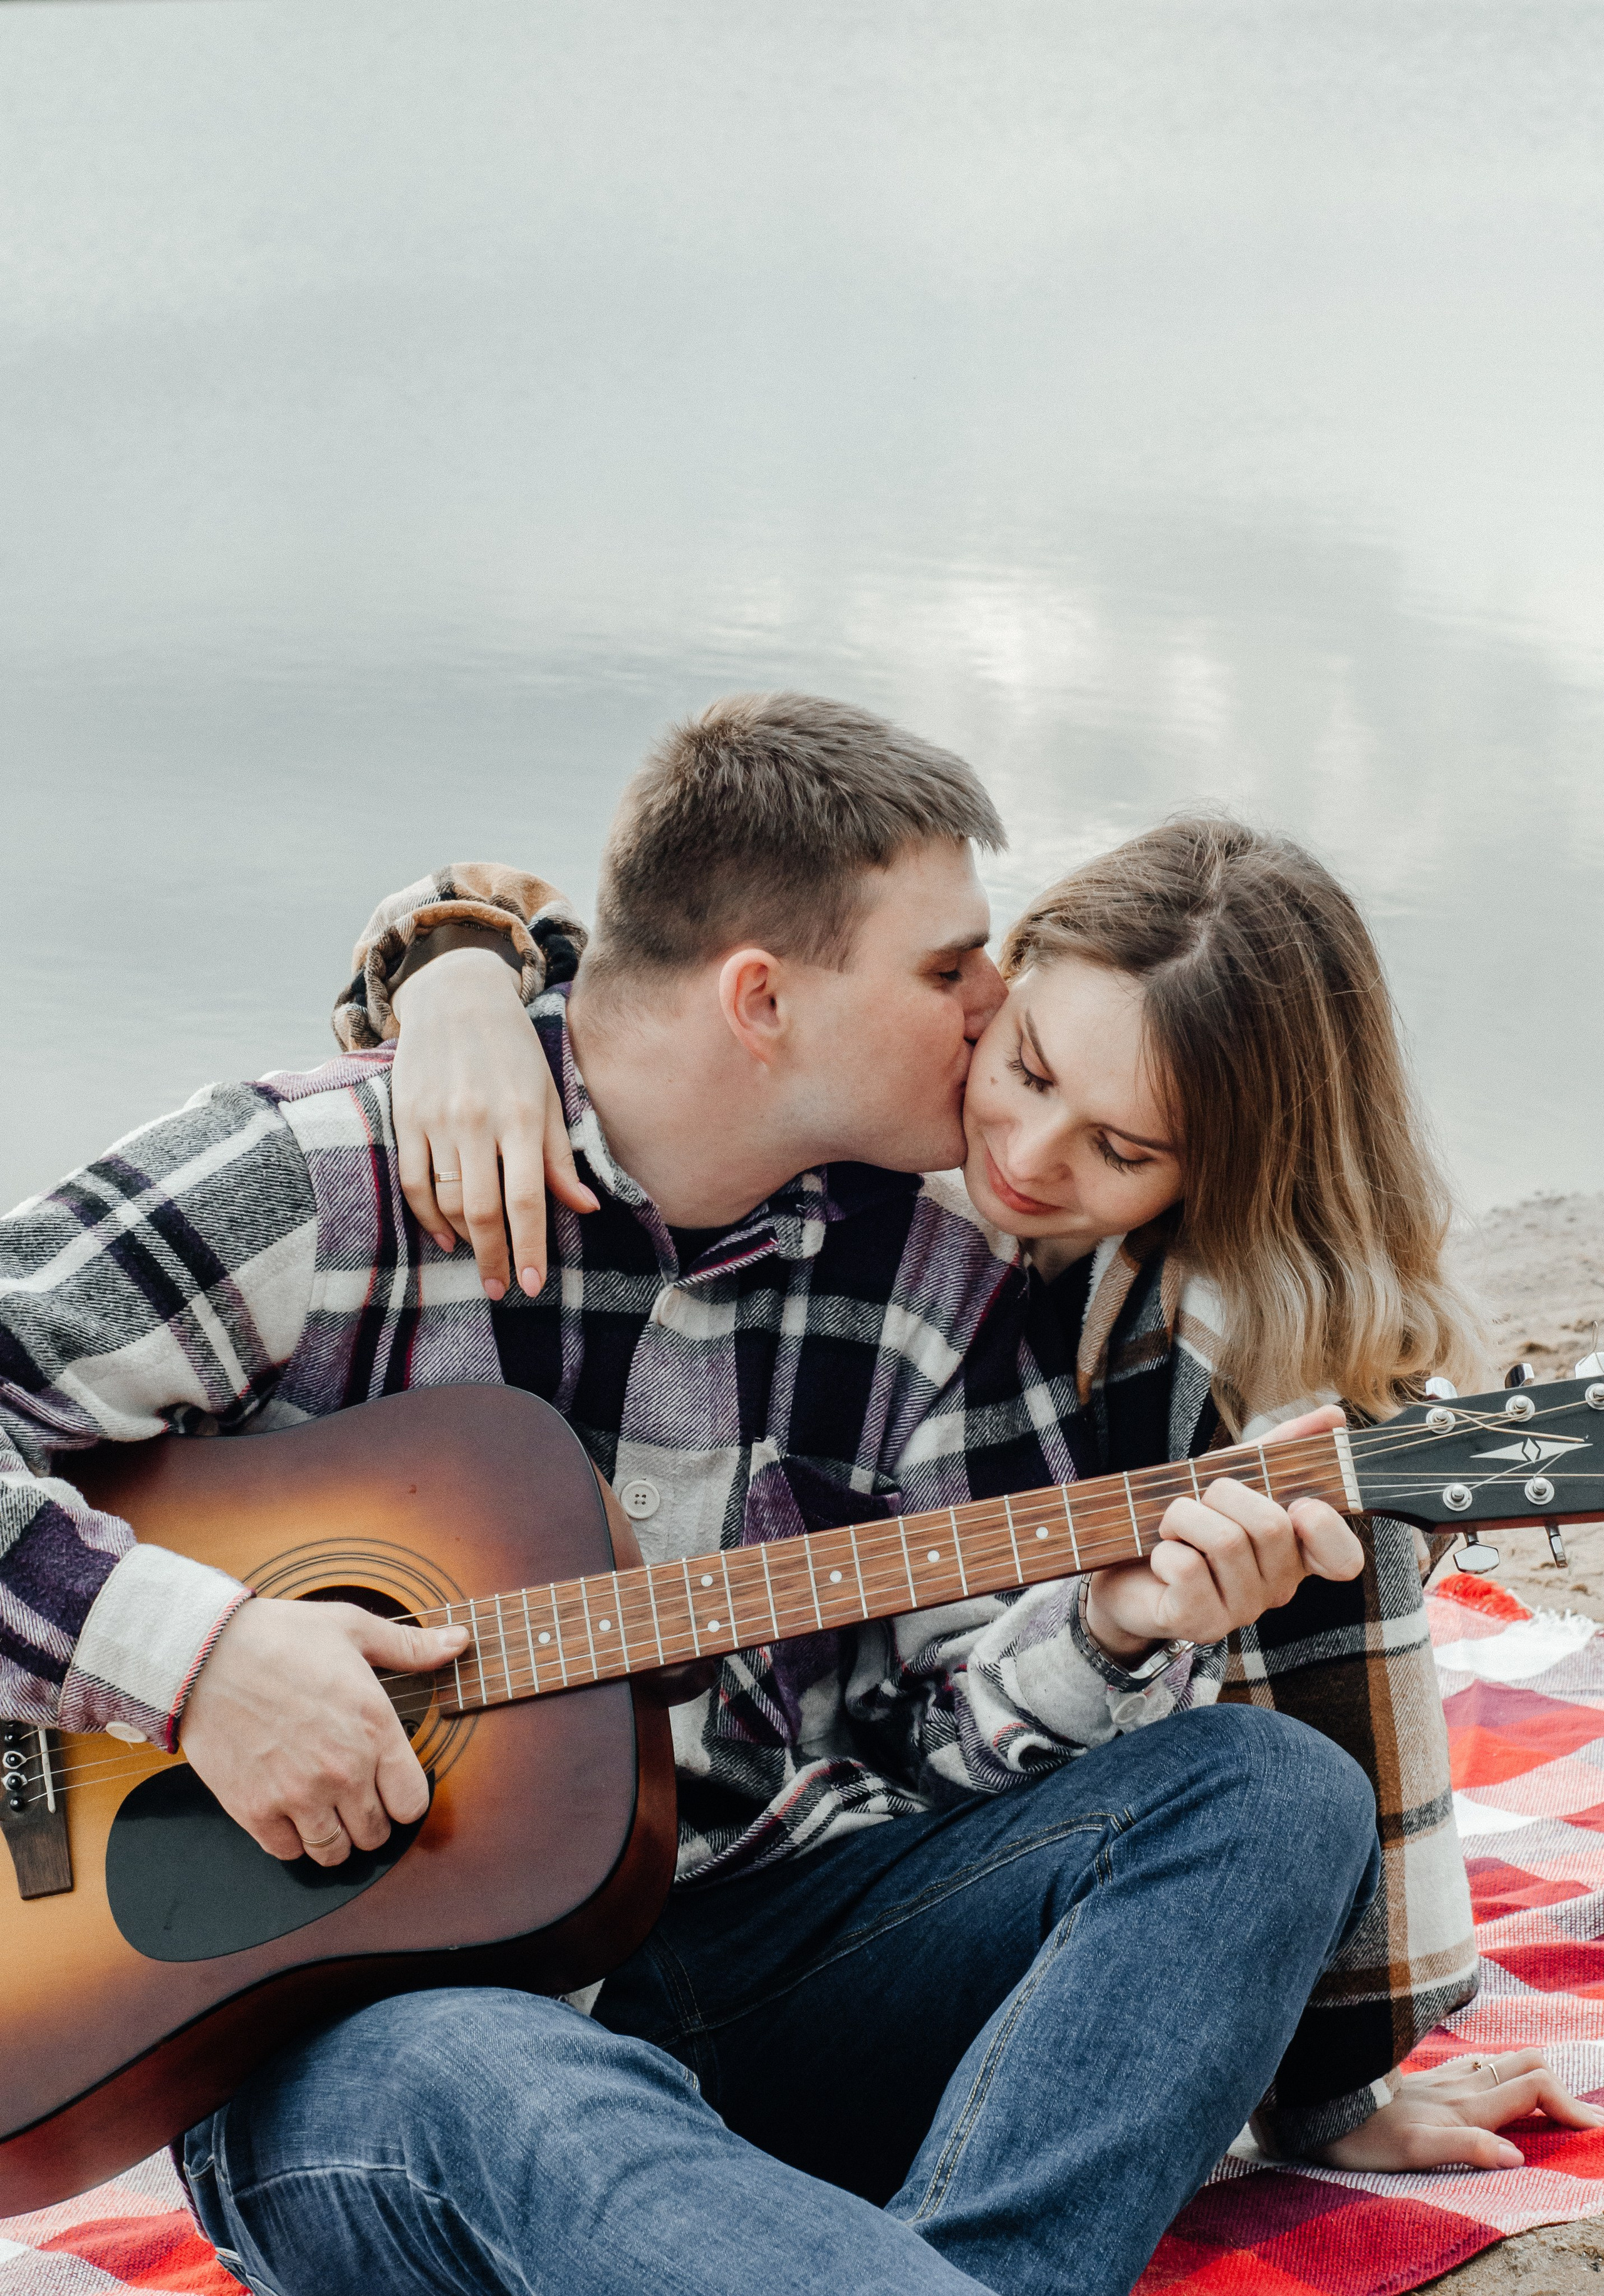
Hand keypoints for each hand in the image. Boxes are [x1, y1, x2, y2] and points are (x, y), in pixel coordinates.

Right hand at [178, 1597, 470, 1866]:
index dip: (405, 1798)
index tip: (390, 1786)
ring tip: (323, 1810)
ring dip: (333, 1837)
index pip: (413, 1803)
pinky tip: (287, 1810)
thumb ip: (411, 1647)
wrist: (204, 1653)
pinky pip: (287, 1852)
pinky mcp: (255, 1809)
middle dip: (370, 1820)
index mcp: (375, 1727)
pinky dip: (290, 1839)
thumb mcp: (354, 1628)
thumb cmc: (280, 1636)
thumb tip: (460, 1642)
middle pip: (375, 1834)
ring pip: (333, 1852)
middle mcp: (344, 1770)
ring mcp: (298, 1795)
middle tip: (354, 1797)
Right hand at [391, 948, 597, 1299]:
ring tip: (480, 1260)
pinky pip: (412, 1182)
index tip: (534, 1285)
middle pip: (484, 1210)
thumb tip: (586, 1207)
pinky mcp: (406, 1118)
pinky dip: (428, 1216)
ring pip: (448, 1200)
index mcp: (520, 1116)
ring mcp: (436, 1120)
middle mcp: (477, 1121)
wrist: (455, 995)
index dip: (531, 1247)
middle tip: (502, 1289)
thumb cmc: (513, 1049)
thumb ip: (560, 1156)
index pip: (528, 1199)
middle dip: (495, 1258)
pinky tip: (446, 1234)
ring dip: (465, 1240)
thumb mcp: (546, 1095)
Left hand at [1083, 1407, 1364, 1662]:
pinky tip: (1160, 1558)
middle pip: (1271, 1526)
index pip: (1342, 1558)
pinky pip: (1187, 1568)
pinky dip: (1164, 1549)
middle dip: (1222, 1494)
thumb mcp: (1232, 1473)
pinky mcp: (1198, 1624)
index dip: (1328, 1528)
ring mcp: (1240, 1611)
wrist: (1124, 1570)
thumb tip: (1334, 1415)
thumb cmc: (1187, 1521)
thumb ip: (1283, 1446)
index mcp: (1294, 1553)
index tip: (1301, 1505)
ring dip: (1185, 1517)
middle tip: (1199, 1502)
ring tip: (1172, 1527)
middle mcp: (1276, 1588)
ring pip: (1226, 1542)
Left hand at [1316, 2053, 1603, 2171]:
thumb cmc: (1364, 2137)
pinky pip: (1479, 2067)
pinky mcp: (1427, 2079)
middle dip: (1563, 2087)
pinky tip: (1502, 2089)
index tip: (1591, 2131)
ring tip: (1557, 2108)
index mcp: (1467, 2104)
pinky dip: (1507, 2076)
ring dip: (1538, 2079)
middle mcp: (1460, 2085)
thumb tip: (1517, 2156)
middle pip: (1528, 2064)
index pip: (1535, 2086)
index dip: (1571, 2104)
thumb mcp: (1414, 2151)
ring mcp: (1443, 2078)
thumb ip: (1466, 2148)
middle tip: (1583, 2122)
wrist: (1318, 2107)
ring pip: (1505, 2063)